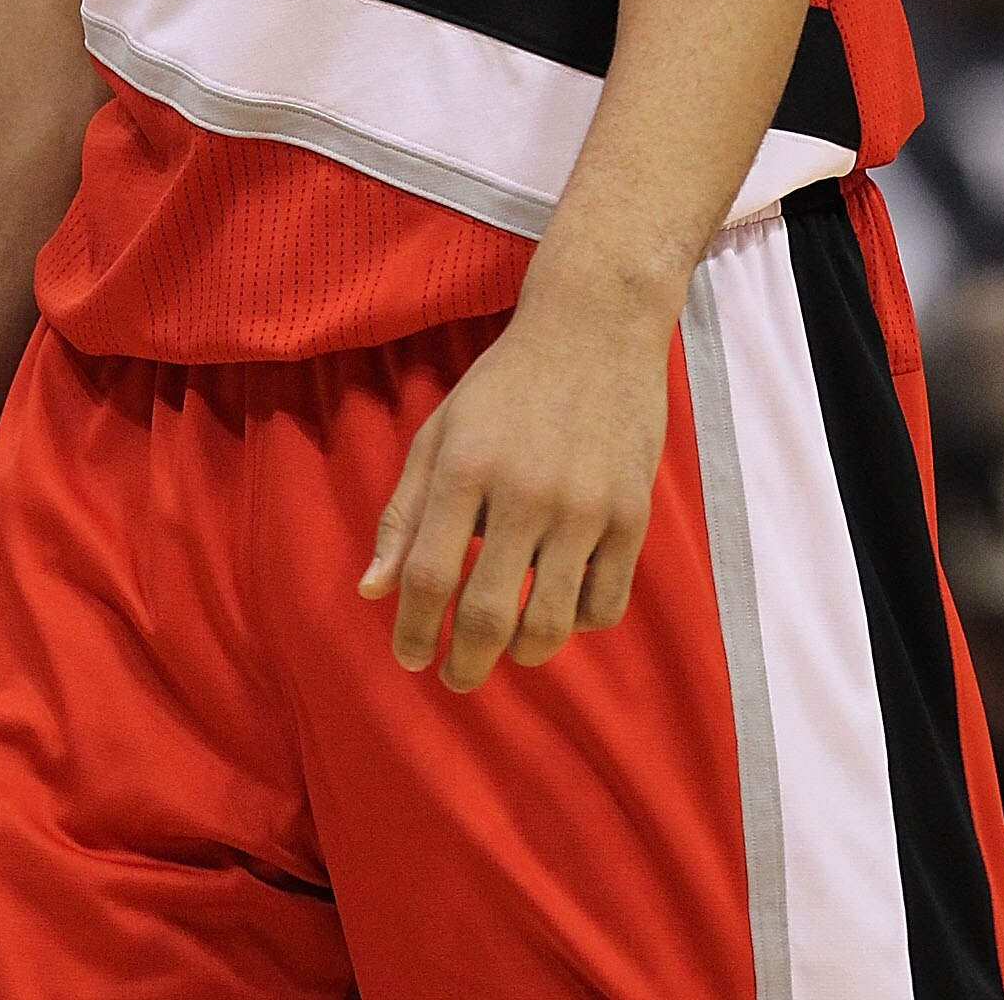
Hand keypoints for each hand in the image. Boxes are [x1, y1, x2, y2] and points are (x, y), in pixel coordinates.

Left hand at [357, 294, 671, 691]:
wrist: (594, 327)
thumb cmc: (504, 384)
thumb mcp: (441, 432)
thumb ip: (405, 511)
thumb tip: (370, 590)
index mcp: (466, 466)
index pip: (427, 575)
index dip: (412, 630)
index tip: (409, 656)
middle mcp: (525, 490)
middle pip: (487, 615)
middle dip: (464, 664)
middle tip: (455, 675)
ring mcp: (585, 505)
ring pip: (550, 624)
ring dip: (523, 654)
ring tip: (510, 650)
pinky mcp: (632, 514)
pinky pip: (604, 605)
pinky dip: (578, 623)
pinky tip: (561, 609)